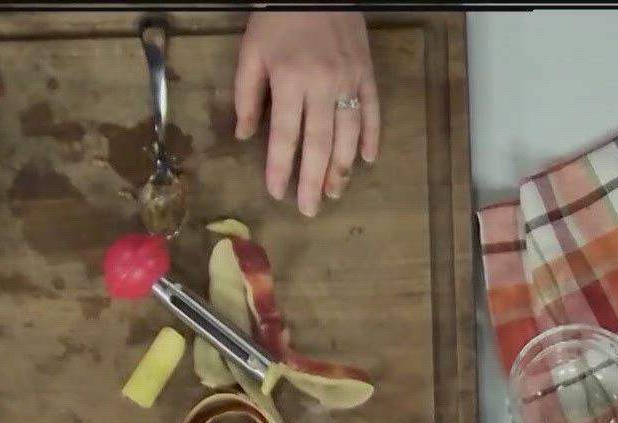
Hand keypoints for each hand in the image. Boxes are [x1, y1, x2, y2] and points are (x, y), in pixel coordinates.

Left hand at [233, 11, 380, 215]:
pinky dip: (371, 138)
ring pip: (348, 135)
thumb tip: (245, 135)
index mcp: (289, 81)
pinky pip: (372, 112)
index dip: (280, 167)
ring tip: (334, 192)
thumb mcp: (251, 52)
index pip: (284, 136)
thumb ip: (247, 95)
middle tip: (309, 209)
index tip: (276, 192)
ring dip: (341, 168)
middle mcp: (322, 86)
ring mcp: (349, 81)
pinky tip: (365, 160)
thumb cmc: (277, 17)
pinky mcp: (367, 74)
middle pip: (319, 144)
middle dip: (313, 181)